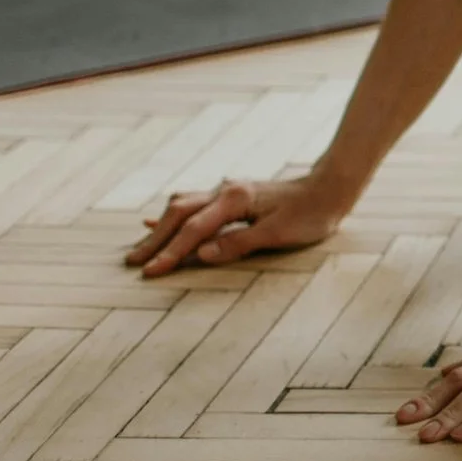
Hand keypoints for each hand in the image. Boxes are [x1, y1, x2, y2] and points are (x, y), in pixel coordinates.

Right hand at [126, 175, 352, 276]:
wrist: (329, 188)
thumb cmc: (310, 214)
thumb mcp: (278, 235)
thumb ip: (238, 244)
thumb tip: (200, 255)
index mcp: (235, 200)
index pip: (194, 229)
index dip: (171, 252)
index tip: (151, 272)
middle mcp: (225, 191)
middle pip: (179, 214)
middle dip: (155, 239)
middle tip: (133, 262)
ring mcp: (226, 191)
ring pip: (182, 207)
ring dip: (160, 228)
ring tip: (141, 248)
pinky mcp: (230, 196)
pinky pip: (193, 205)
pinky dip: (173, 216)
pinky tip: (155, 221)